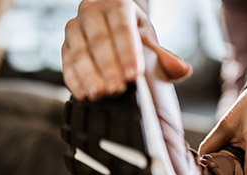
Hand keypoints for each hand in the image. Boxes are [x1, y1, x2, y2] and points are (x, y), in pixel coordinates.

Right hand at [61, 0, 191, 100]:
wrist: (108, 20)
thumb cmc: (129, 30)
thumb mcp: (147, 37)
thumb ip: (162, 55)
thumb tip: (182, 70)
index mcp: (116, 5)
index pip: (122, 28)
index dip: (128, 52)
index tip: (134, 74)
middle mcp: (92, 12)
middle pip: (99, 41)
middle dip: (108, 67)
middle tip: (117, 89)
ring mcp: (75, 28)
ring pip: (79, 52)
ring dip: (89, 75)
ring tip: (99, 94)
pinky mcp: (64, 46)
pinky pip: (66, 63)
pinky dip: (74, 80)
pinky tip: (83, 94)